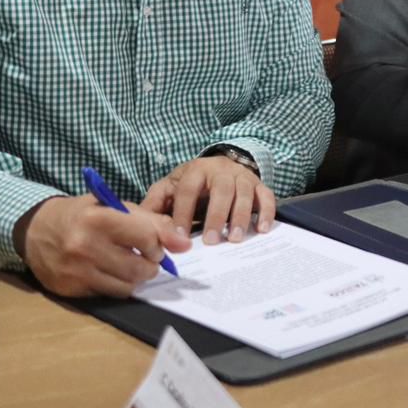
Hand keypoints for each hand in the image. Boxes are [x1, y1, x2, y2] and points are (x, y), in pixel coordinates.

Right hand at [14, 195, 189, 297]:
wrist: (34, 230)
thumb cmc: (81, 214)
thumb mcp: (114, 206)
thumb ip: (151, 221)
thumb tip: (183, 244)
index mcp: (98, 218)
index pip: (146, 238)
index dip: (157, 243)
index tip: (154, 243)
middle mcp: (84, 246)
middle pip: (139, 268)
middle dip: (151, 265)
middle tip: (147, 257)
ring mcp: (76, 272)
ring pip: (127, 286)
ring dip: (137, 278)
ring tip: (131, 264)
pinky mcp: (70, 290)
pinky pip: (108, 294)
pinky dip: (118, 285)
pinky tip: (111, 272)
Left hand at [141, 156, 275, 244]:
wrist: (219, 166)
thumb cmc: (192, 183)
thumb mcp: (171, 187)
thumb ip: (156, 203)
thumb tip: (140, 223)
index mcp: (196, 170)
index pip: (188, 190)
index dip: (184, 212)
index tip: (180, 236)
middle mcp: (221, 170)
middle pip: (221, 190)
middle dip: (216, 216)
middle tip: (211, 241)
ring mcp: (242, 176)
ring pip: (244, 194)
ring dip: (241, 217)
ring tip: (235, 239)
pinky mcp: (258, 184)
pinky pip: (266, 196)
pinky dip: (267, 212)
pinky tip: (263, 229)